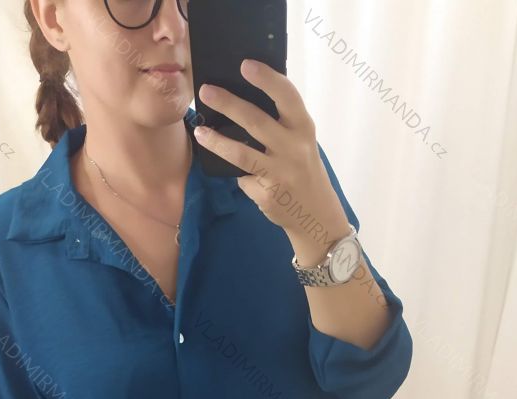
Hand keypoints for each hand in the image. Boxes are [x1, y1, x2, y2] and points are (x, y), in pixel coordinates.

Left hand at [193, 58, 348, 240]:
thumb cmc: (303, 170)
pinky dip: (237, 174)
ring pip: (242, 154)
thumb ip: (281, 125)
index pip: (287, 97)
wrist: (316, 215)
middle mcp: (294, 149)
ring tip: (200, 130)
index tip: (246, 65)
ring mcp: (281, 174)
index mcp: (304, 129)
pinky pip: (243, 178)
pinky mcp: (268, 195)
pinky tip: (232, 170)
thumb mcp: (300, 143)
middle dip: (228, 104)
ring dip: (217, 141)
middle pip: (257, 121)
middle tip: (205, 91)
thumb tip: (239, 105)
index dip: (267, 79)